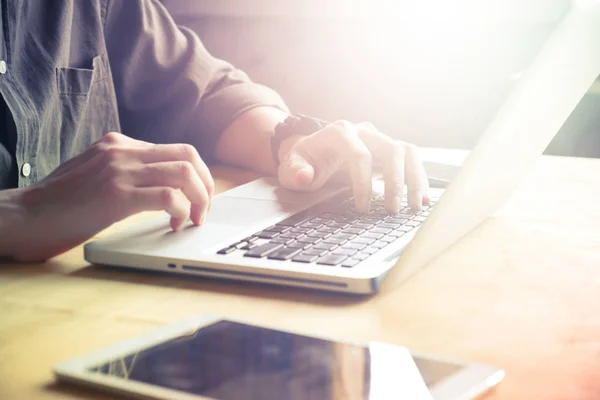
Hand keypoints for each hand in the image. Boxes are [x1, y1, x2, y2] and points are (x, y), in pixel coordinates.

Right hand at [2, 132, 212, 261]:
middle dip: (206, 183)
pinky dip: (181, 210)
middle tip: (203, 209)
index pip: (176, 149)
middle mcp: (122, 150)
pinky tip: (173, 224)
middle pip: (188, 155)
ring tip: (194, 218)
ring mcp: (119, 169)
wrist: (22, 216)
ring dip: (199, 197)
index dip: (196, 175)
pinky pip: (167, 196)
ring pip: (184, 172)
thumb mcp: (95, 175)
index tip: (197, 198)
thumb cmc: (57, 204)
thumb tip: (161, 186)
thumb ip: (125, 173)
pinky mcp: (116, 194)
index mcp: (118, 144)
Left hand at [277, 120, 428, 212]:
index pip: (359, 154)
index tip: (362, 207)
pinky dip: (419, 176)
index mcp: (339, 132)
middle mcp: (364, 130)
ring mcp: (379, 137)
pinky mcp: (388, 148)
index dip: (363, 182)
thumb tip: (305, 176)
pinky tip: (422, 197)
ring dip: (414, 179)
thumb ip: (295, 172)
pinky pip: (411, 158)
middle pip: (390, 149)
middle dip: (395, 181)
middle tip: (392, 209)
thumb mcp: (292, 167)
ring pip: (406, 151)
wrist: (312, 152)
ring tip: (415, 206)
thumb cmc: (303, 161)